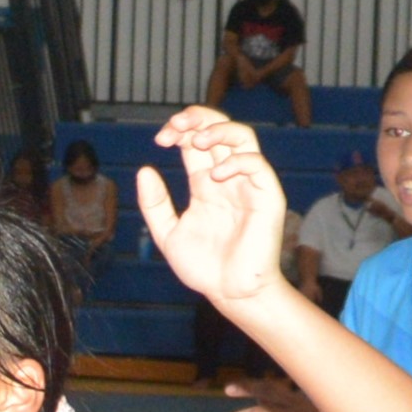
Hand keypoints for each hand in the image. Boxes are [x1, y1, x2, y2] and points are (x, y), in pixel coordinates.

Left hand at [137, 109, 291, 313]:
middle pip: (219, 127)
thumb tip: (145, 169)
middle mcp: (228, 178)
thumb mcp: (167, 234)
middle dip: (197, 117)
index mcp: (206, 182)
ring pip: (243, 136)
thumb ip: (155, 204)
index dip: (179, 130)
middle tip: (176, 126)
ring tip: (197, 141)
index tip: (160, 139)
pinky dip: (235, 161)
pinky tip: (215, 176)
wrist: (231, 294)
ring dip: (219, 129)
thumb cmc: (204, 268)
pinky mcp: (267, 197)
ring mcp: (248, 185)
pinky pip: (257, 164)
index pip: (195, 139)